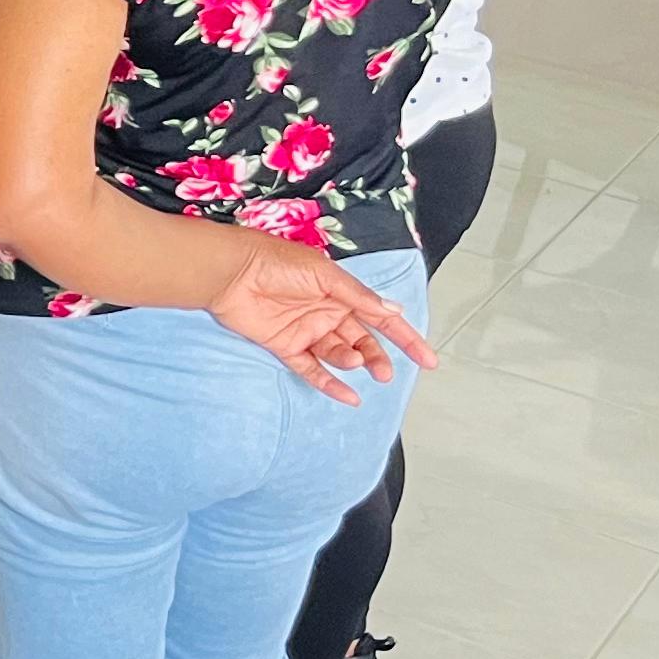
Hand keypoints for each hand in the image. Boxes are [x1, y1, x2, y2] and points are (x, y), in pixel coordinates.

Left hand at [204, 235, 436, 400]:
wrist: (231, 272)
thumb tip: (394, 310)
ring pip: (338, 355)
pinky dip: (329, 383)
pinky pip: (311, 369)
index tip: (427, 360)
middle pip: (362, 340)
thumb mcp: (324, 275)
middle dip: (377, 357)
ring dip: (351, 361)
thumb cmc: (276, 262)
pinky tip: (347, 396)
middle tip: (383, 371)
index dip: (406, 338)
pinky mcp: (284, 345)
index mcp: (340, 293)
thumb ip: (358, 297)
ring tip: (354, 361)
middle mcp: (326, 313)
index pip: (381, 318)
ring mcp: (306, 331)